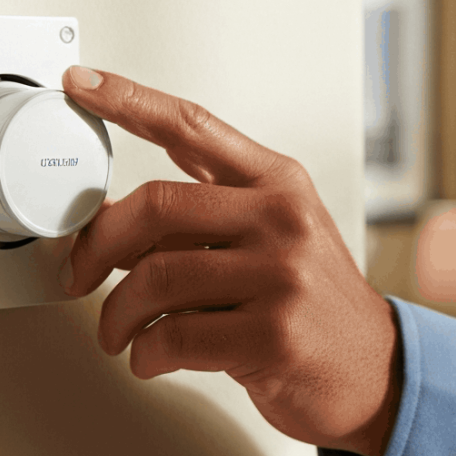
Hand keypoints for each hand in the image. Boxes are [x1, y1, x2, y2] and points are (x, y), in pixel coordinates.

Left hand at [59, 66, 402, 455]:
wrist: (375, 372)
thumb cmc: (314, 305)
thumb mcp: (274, 237)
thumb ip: (204, 217)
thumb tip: (111, 217)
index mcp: (278, 184)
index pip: (191, 125)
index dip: (128, 100)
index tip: (82, 84)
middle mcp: (282, 220)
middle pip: (155, 206)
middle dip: (98, 245)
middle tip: (80, 274)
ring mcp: (281, 277)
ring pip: (154, 279)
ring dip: (116, 315)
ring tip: (118, 332)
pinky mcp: (272, 336)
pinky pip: (172, 337)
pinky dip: (144, 353)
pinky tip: (151, 356)